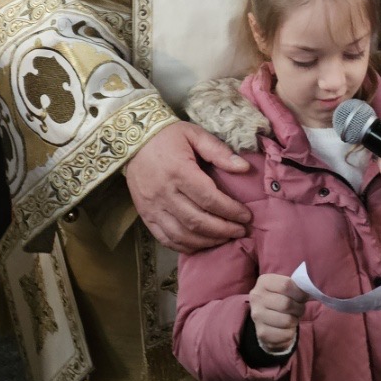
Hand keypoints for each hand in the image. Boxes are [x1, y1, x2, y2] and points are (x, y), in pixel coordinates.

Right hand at [125, 121, 251, 253]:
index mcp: (179, 171)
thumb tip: (245, 168)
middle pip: (197, 221)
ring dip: (207, 241)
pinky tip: (201, 244)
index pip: (209, 199)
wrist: (134, 141)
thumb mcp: (195, 134)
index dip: (230, 211)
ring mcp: (152, 207)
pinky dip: (185, 246)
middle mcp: (164, 193)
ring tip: (225, 238)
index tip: (246, 216)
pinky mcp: (145, 215)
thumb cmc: (168, 137)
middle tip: (241, 231)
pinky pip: (165, 238)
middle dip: (223, 230)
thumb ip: (219, 151)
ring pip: (182, 234)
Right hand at [249, 274, 306, 351]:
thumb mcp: (286, 287)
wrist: (266, 319)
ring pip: (287, 320)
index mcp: (263, 282)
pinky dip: (291, 332)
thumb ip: (297, 286)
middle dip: (299, 308)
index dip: (300, 293)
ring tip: (292, 317)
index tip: (303, 297)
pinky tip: (286, 328)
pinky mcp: (261, 333)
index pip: (286, 285)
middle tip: (299, 309)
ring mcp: (257, 316)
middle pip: (287, 304)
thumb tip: (311, 288)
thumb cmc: (280, 298)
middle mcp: (257, 297)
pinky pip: (285, 334)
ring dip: (295, 320)